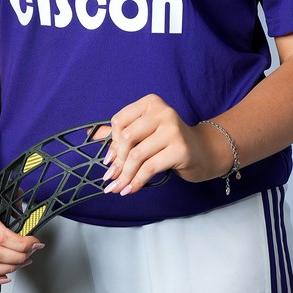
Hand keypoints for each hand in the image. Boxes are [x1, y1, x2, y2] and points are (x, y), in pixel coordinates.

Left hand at [98, 94, 230, 196]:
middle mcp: (163, 111)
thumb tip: (90, 135)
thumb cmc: (168, 141)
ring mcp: (173, 129)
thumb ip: (120, 132)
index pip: (120, 120)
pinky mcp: (180, 149)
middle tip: (112, 178)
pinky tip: (130, 190)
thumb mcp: (145, 132)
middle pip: (127, 137)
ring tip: (118, 188)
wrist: (202, 152)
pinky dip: (136, 181)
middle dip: (117, 162)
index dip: (112, 142)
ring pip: (137, 155)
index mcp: (151, 102)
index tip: (110, 160)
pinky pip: (149, 168)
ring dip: (124, 175)